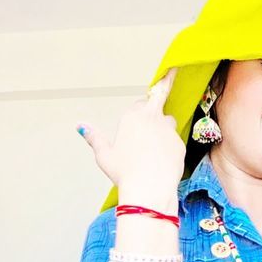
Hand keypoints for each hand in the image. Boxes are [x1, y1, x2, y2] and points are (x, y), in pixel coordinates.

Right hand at [76, 67, 185, 194]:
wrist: (150, 188)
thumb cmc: (126, 173)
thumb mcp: (105, 156)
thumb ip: (95, 138)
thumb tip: (81, 127)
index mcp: (132, 117)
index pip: (140, 103)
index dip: (140, 109)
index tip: (143, 109)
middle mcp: (152, 118)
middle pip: (159, 100)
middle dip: (163, 90)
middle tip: (173, 72)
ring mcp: (168, 130)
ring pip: (169, 122)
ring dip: (164, 127)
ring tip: (156, 146)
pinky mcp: (180, 143)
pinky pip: (176, 141)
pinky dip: (171, 147)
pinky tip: (163, 160)